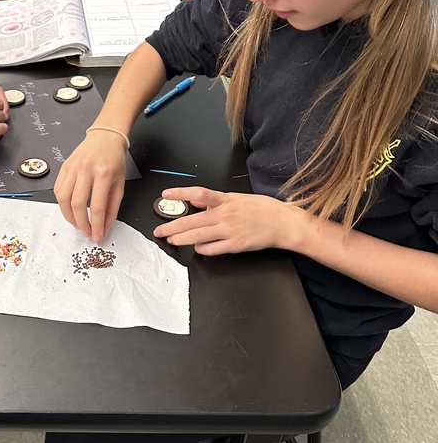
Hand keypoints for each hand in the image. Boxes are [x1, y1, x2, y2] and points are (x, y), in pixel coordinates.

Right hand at [54, 132, 126, 241]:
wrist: (105, 137)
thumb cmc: (114, 159)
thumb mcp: (120, 183)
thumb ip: (112, 206)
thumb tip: (104, 226)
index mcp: (103, 173)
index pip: (97, 206)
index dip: (97, 225)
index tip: (98, 236)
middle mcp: (85, 169)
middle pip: (77, 204)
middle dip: (81, 223)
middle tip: (87, 232)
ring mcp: (72, 167)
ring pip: (63, 198)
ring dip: (68, 216)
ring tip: (77, 223)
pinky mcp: (64, 167)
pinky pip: (58, 189)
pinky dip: (62, 203)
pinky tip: (70, 209)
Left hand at [152, 187, 310, 254]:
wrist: (283, 223)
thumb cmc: (263, 209)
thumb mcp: (238, 198)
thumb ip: (215, 200)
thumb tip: (196, 200)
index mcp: (226, 200)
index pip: (198, 193)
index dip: (180, 193)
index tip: (166, 194)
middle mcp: (225, 214)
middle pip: (191, 221)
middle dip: (171, 226)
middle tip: (159, 230)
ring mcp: (229, 230)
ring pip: (198, 236)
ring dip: (181, 239)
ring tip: (171, 240)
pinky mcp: (235, 245)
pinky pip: (212, 249)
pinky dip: (202, 249)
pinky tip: (197, 248)